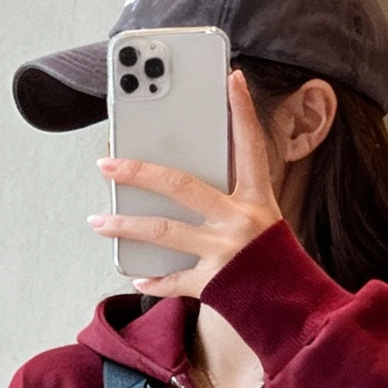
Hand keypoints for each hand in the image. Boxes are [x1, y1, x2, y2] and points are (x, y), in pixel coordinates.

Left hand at [88, 69, 280, 300]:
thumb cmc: (271, 259)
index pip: (250, 146)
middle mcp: (239, 221)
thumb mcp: (263, 218)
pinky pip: (174, 281)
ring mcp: (224, 253)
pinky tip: (136, 276)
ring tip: (97, 221)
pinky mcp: (213, 284)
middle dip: (139, 172)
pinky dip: (154, 282)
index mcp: (256, 198)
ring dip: (125, 226)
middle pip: (181, 186)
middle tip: (106, 163)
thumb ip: (230, 196)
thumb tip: (182, 179)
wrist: (290, 308)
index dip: (243, 111)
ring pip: (164, 233)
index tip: (233, 78)